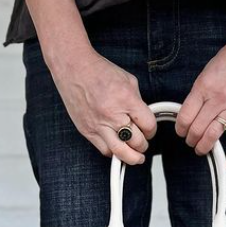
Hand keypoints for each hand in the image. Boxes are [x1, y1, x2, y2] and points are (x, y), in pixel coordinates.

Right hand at [49, 49, 156, 164]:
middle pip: (137, 142)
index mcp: (126, 100)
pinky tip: (117, 147)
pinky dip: (113, 152)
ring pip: (120, 153)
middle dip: (143, 145)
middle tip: (143, 144)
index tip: (149, 130)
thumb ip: (137, 102)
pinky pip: (104, 150)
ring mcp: (99, 125)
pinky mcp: (87, 131)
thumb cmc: (98, 71)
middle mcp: (113, 114)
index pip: (148, 126)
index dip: (152, 130)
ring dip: (131, 157)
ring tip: (135, 157)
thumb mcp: (128, 81)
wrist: (73, 68)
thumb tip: (142, 118)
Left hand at [175, 34, 225, 167]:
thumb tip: (189, 114)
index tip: (181, 131)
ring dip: (204, 147)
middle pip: (196, 129)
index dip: (180, 128)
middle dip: (190, 139)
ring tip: (201, 149)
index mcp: (204, 87)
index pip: (185, 116)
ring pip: (213, 136)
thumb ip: (198, 94)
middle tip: (190, 141)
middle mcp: (218, 99)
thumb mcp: (207, 72)